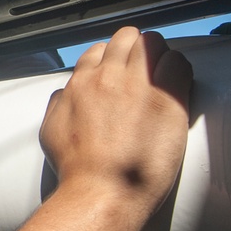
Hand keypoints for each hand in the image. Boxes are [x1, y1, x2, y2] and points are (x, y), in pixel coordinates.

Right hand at [39, 27, 191, 217]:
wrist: (99, 192)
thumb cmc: (76, 170)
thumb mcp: (51, 130)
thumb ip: (59, 104)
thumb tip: (66, 93)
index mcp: (81, 83)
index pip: (100, 50)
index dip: (113, 60)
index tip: (120, 72)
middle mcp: (108, 77)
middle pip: (127, 38)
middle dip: (137, 50)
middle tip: (145, 72)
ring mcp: (138, 86)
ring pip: (154, 43)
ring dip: (159, 56)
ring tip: (163, 77)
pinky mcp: (166, 100)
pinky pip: (178, 63)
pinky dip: (179, 71)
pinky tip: (178, 87)